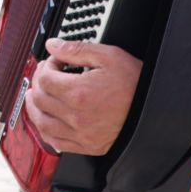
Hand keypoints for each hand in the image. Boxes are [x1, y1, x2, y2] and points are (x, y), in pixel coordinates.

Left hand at [23, 39, 141, 155]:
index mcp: (79, 93)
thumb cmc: (136, 84)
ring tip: (35, 97)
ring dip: (34, 108)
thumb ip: (76, 49)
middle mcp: (76, 116)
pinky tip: (46, 122)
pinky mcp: (88, 146)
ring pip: (43, 123)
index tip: (54, 62)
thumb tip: (53, 45)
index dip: (46, 66)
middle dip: (39, 83)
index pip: (45, 79)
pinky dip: (46, 132)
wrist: (156, 109)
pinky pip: (57, 143)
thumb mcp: (108, 57)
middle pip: (41, 99)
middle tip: (45, 75)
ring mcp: (81, 134)